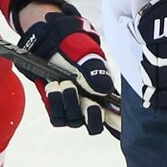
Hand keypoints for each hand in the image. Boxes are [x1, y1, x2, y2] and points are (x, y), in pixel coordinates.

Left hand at [18, 4, 117, 135]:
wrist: (49, 42)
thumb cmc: (73, 46)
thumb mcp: (86, 53)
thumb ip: (96, 70)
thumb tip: (104, 89)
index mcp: (106, 92)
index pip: (116, 117)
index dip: (117, 122)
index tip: (116, 120)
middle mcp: (91, 104)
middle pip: (95, 125)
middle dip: (91, 114)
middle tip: (87, 100)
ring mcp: (74, 108)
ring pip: (74, 121)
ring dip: (69, 104)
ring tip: (62, 84)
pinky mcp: (57, 108)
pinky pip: (57, 117)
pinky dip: (54, 104)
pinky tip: (52, 87)